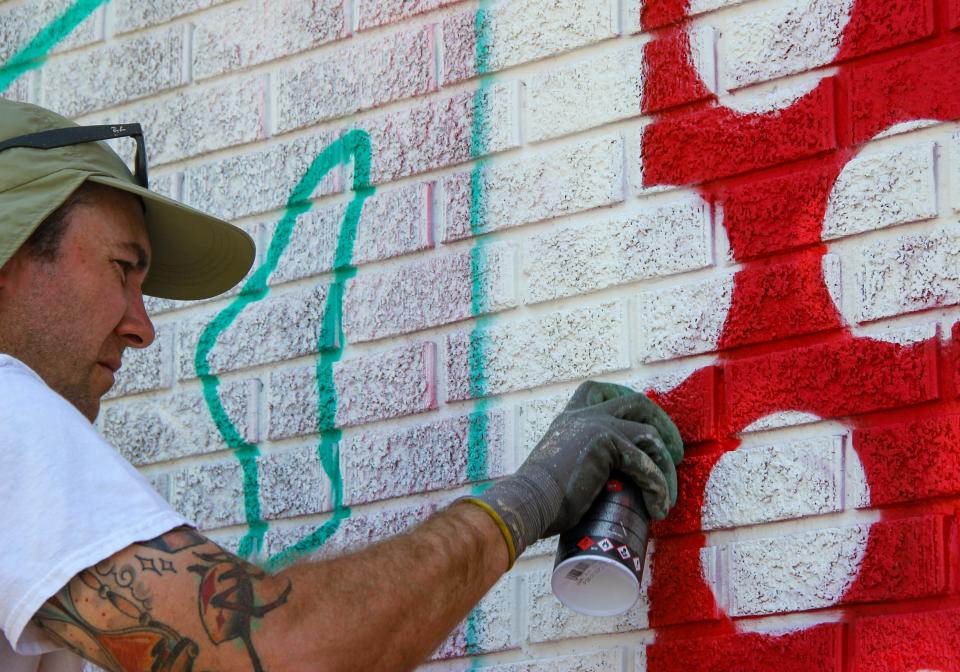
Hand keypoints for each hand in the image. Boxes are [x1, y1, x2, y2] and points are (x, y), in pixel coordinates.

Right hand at [462, 381, 683, 565]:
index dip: (631, 403)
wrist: (528, 502)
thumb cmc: (542, 499)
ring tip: (666, 498)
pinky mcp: (604, 441)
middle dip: (664, 425)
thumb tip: (619, 483)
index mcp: (571, 418)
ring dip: (664, 469)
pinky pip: (646, 463)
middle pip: (637, 402)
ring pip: (649, 435)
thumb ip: (587, 461)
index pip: (602, 392)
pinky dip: (658, 488)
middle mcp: (583, 415)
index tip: (650, 426)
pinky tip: (657, 508)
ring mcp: (595, 424)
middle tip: (676, 455)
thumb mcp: (564, 468)